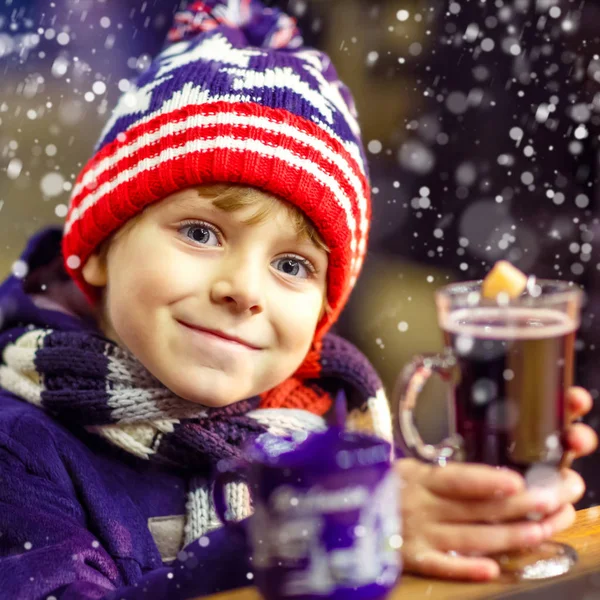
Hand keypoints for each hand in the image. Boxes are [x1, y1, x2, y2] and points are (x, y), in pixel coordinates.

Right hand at [396, 386, 596, 581]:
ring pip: (470, 538)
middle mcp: (419, 506)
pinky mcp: (410, 559)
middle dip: (521, 506)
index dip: (488, 481)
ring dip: (509, 536)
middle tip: (555, 500)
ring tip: (542, 530)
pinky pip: (440, 565)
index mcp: (418, 478)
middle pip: (476, 509)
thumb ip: (437, 473)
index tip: (520, 481)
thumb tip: (487, 475)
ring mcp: (416, 535)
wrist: (343, 510)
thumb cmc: (380, 484)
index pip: (457, 479)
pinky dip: (464, 567)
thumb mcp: (404, 469)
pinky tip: (491, 568)